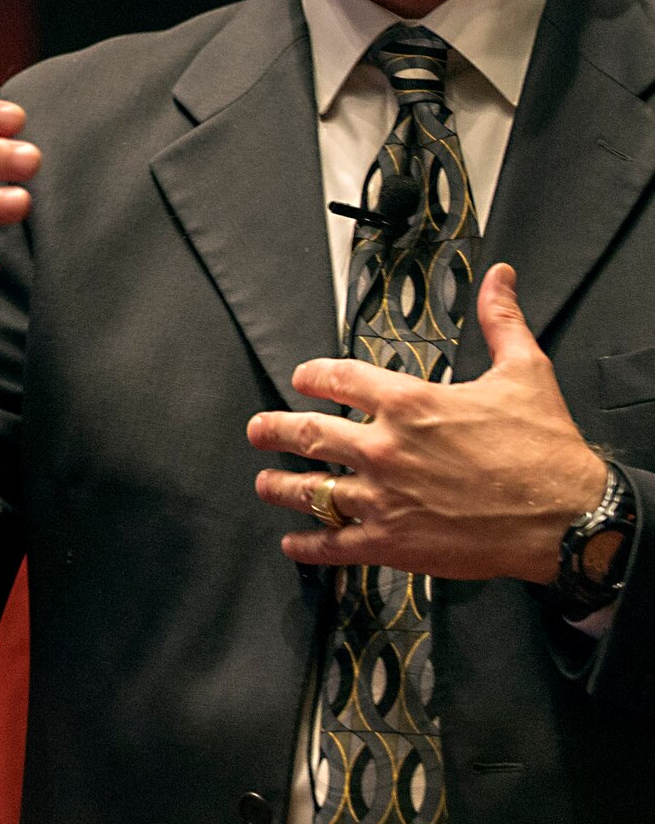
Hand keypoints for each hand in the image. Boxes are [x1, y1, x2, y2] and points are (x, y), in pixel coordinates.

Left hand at [248, 263, 608, 582]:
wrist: (566, 516)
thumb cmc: (544, 448)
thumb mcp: (524, 371)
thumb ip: (501, 320)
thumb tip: (500, 278)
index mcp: (409, 401)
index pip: (340, 377)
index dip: (314, 374)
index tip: (301, 377)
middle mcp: (385, 447)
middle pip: (310, 433)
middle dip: (276, 429)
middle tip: (257, 429)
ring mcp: (384, 498)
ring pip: (313, 490)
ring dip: (282, 485)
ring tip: (264, 482)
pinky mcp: (394, 544)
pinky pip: (337, 545)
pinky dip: (310, 545)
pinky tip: (295, 543)